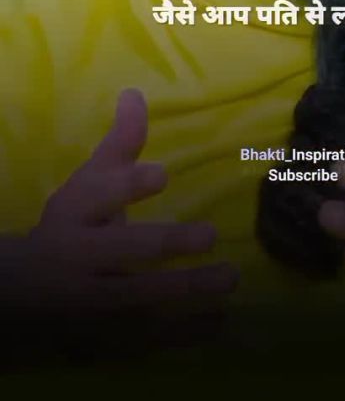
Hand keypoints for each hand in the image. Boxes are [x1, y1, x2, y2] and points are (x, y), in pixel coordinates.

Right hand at [3, 89, 237, 324]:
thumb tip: (135, 94)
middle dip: (168, 243)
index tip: (161, 174)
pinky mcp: (106, 338)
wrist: (25, 296)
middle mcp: (83, 258)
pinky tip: (219, 320)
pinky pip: (147, 337)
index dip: (128, 185)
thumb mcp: (88, 184)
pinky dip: (184, 332)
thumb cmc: (73, 227)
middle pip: (127, 248)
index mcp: (76, 214)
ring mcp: (94, 303)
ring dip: (187, 291)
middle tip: (210, 234)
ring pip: (141, 298)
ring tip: (230, 279)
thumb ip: (120, 144)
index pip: (101, 195)